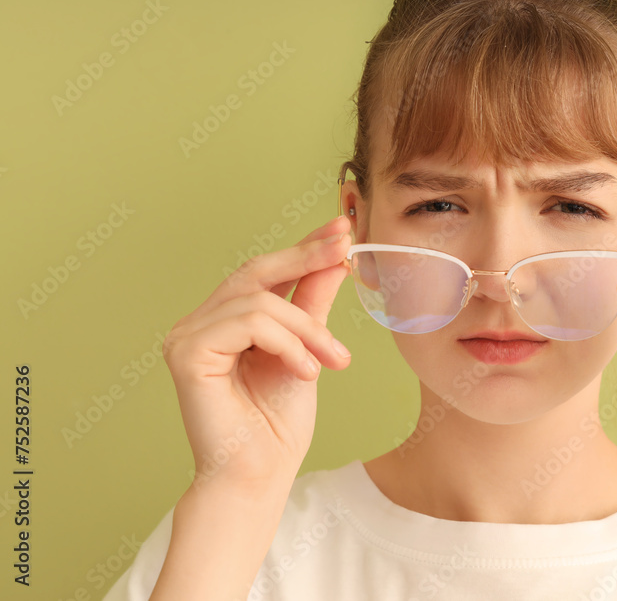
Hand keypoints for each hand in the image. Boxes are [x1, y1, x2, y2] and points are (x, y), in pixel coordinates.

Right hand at [162, 215, 353, 490]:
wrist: (261, 473)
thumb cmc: (278, 422)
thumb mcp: (307, 348)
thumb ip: (313, 301)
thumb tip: (335, 256)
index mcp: (223, 321)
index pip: (263, 272)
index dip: (302, 247)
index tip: (341, 228)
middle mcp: (199, 323)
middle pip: (256, 271)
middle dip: (306, 257)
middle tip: (346, 250)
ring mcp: (186, 335)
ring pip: (260, 301)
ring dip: (307, 329)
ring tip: (332, 361)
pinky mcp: (186, 352)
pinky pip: (250, 323)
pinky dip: (286, 343)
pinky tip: (305, 372)